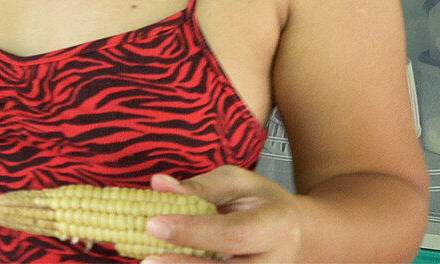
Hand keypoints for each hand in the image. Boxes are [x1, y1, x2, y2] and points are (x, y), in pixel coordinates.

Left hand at [141, 168, 300, 262]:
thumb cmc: (260, 203)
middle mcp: (274, 262)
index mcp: (275, 226)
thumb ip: (199, 187)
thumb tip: (159, 185)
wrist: (293, 233)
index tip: (153, 224)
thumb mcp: (237, 183)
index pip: (232, 234)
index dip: (191, 232)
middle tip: (147, 259)